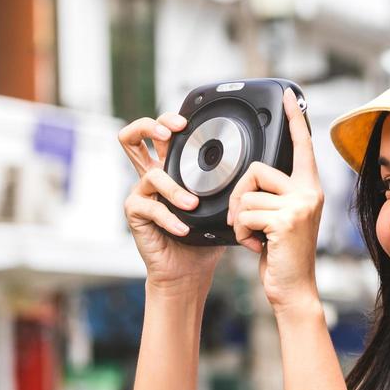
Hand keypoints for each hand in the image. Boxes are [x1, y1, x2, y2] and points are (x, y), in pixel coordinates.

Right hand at [118, 111, 224, 291]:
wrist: (189, 269)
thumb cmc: (204, 237)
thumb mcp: (220, 204)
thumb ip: (227, 183)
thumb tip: (258, 163)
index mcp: (171, 168)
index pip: (160, 133)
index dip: (167, 120)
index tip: (186, 122)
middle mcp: (152, 175)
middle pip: (131, 136)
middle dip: (149, 126)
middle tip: (170, 134)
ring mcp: (141, 193)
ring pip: (151, 175)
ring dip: (175, 190)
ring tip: (192, 205)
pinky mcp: (135, 213)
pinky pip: (152, 208)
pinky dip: (170, 218)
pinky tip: (183, 229)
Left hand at [227, 90, 323, 312]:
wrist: (292, 289)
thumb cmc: (281, 255)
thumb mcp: (279, 219)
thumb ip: (271, 196)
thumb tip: (248, 181)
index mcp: (308, 188)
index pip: (301, 146)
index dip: (294, 119)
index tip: (288, 95)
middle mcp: (309, 193)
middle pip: (256, 169)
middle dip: (238, 195)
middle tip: (242, 220)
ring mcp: (300, 206)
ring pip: (246, 195)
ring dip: (239, 220)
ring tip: (254, 237)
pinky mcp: (286, 220)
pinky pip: (245, 214)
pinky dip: (241, 233)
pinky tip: (255, 245)